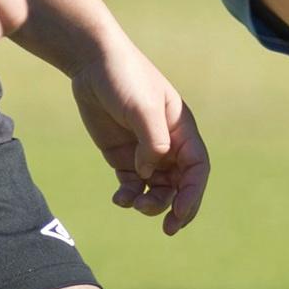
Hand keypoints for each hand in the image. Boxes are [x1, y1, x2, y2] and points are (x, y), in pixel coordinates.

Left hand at [70, 39, 210, 233]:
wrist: (92, 63)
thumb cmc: (125, 79)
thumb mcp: (143, 109)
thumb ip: (152, 143)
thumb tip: (149, 173)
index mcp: (182, 131)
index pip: (197, 170)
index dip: (192, 195)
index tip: (179, 215)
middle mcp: (168, 144)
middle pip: (179, 186)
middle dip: (173, 207)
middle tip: (163, 225)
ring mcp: (145, 151)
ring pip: (156, 189)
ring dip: (149, 203)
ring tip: (132, 203)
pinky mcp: (123, 155)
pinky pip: (132, 184)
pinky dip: (129, 196)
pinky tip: (119, 198)